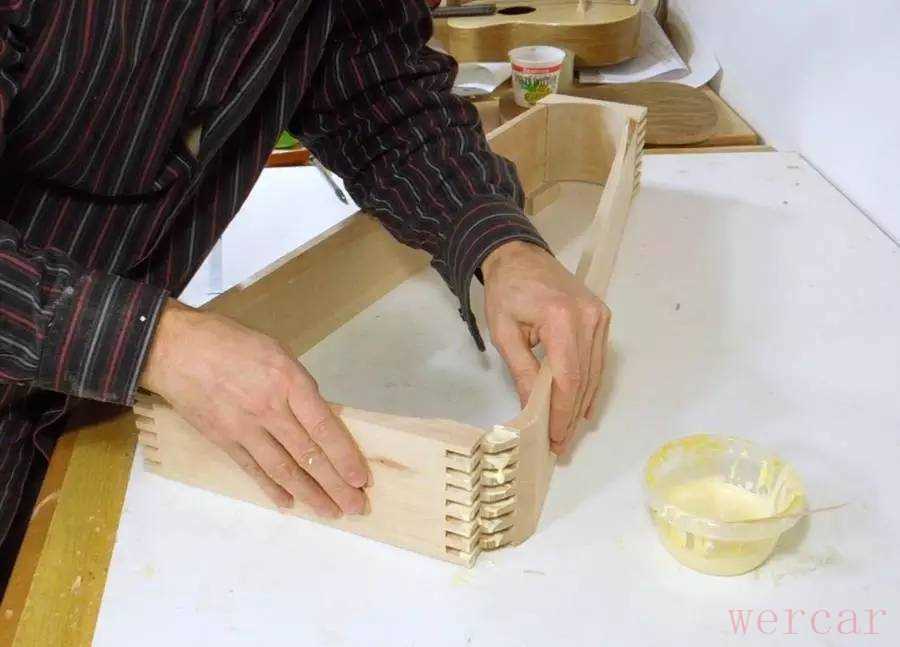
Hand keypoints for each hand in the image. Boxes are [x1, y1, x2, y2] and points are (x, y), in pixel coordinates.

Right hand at [140, 300, 368, 517]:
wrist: (174, 348)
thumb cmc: (229, 341)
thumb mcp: (275, 352)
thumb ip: (298, 386)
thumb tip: (317, 417)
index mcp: (289, 381)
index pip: (324, 428)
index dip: (345, 457)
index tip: (362, 479)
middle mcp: (270, 409)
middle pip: (309, 455)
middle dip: (335, 485)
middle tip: (355, 507)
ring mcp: (245, 428)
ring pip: (284, 469)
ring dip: (310, 494)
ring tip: (329, 512)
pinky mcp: (223, 440)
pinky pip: (253, 469)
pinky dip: (272, 488)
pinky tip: (289, 503)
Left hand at [482, 241, 610, 454]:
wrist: (519, 255)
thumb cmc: (505, 291)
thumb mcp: (504, 332)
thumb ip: (522, 371)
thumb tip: (532, 409)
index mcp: (563, 319)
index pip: (569, 377)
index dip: (563, 412)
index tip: (555, 439)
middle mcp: (590, 318)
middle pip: (585, 379)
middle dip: (571, 415)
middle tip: (560, 445)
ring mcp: (600, 317)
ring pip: (595, 373)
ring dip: (581, 404)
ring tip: (567, 433)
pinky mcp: (602, 317)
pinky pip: (597, 359)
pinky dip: (589, 385)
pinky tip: (580, 407)